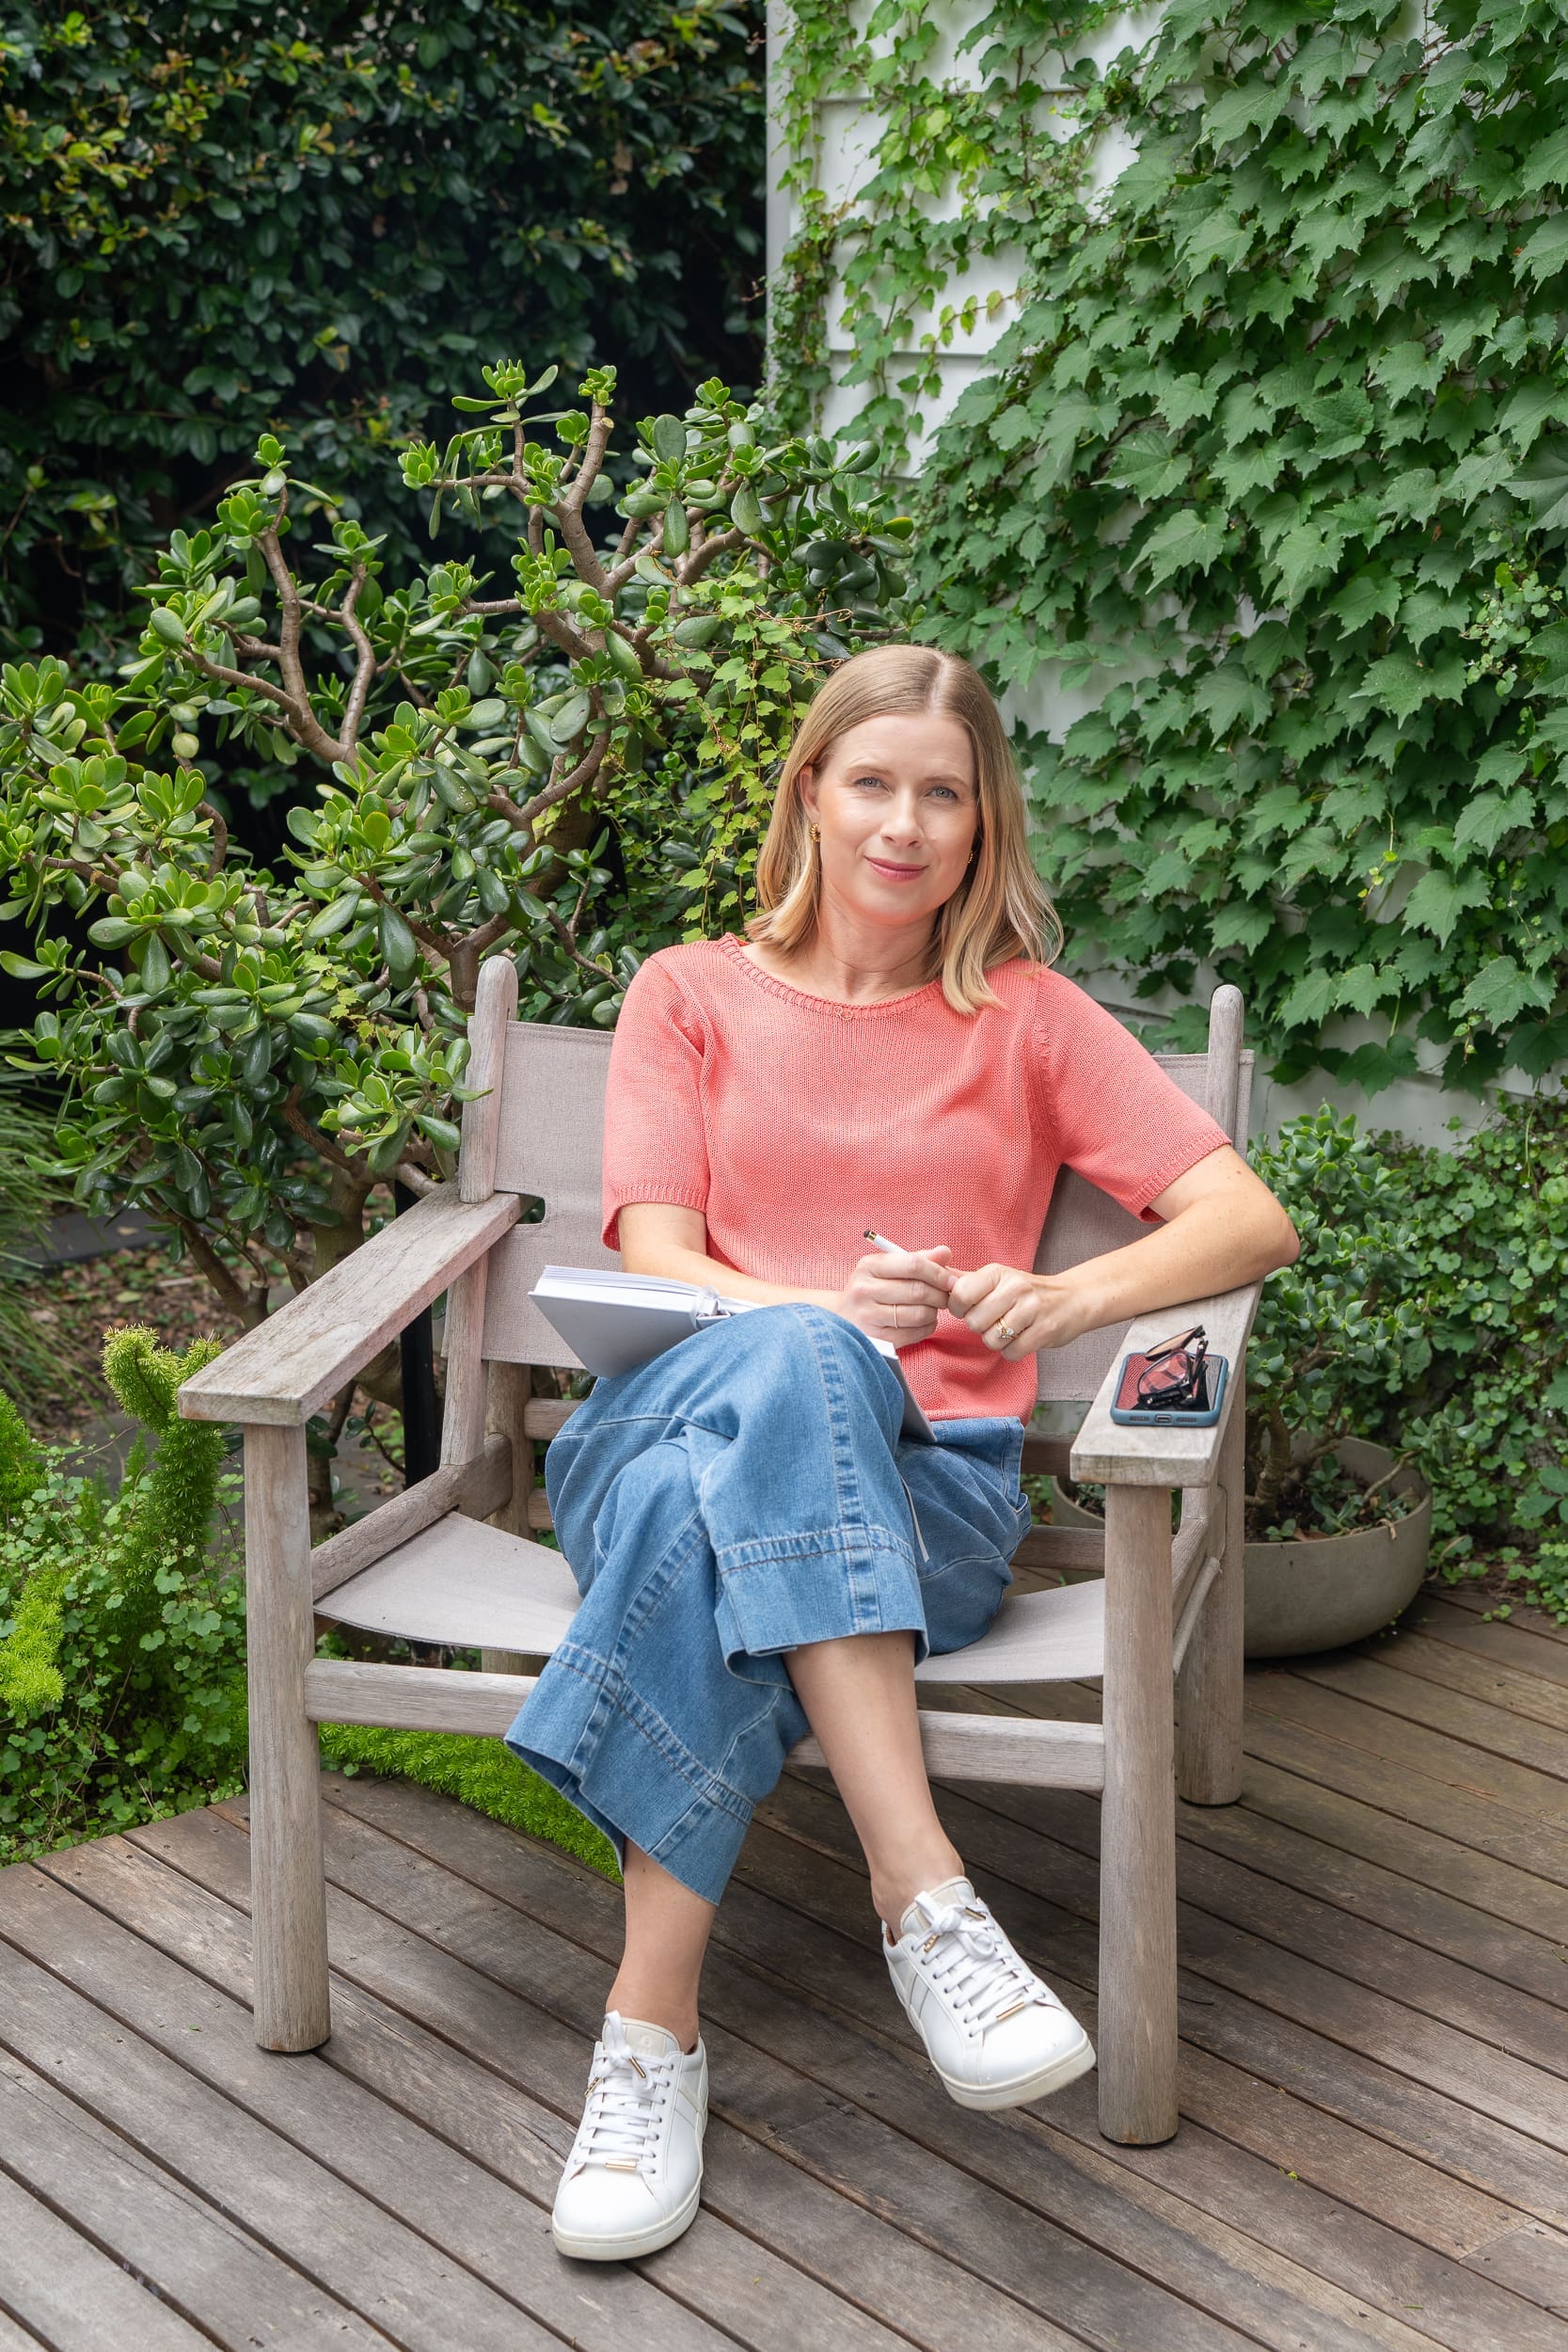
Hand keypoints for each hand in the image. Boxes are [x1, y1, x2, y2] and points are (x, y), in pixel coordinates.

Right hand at [834, 1244, 955, 1345]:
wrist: (842, 1317)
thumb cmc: (872, 1289)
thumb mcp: (888, 1268)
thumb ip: (918, 1258)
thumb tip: (945, 1252)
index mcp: (869, 1266)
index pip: (913, 1264)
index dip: (938, 1272)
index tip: (951, 1280)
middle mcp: (864, 1290)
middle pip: (918, 1291)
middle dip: (940, 1294)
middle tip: (946, 1296)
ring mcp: (868, 1316)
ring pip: (919, 1314)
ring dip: (934, 1312)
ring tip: (932, 1308)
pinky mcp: (875, 1338)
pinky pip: (915, 1333)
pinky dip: (927, 1327)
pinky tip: (923, 1322)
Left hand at [946, 1263, 1097, 1359]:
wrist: (1073, 1299)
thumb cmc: (1027, 1291)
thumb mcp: (998, 1278)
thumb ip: (965, 1280)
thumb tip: (933, 1276)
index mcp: (998, 1273)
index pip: (959, 1294)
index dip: (959, 1308)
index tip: (971, 1308)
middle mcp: (1015, 1287)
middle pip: (973, 1322)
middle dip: (980, 1327)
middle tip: (994, 1320)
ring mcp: (1032, 1309)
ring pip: (991, 1340)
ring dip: (997, 1341)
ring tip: (1010, 1329)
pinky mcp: (1045, 1331)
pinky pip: (1011, 1352)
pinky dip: (1013, 1351)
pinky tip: (1022, 1338)